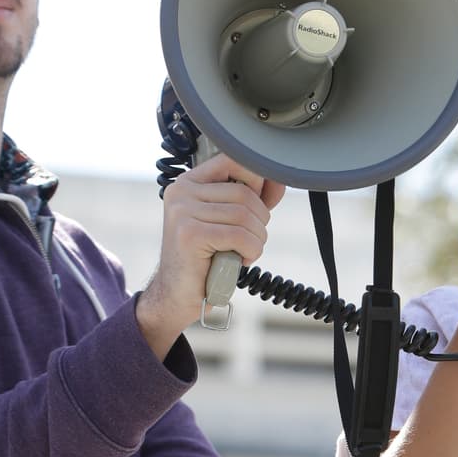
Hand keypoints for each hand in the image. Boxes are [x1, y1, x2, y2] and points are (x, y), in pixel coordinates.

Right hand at [136, 155, 282, 358]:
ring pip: (244, 215)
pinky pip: (239, 235)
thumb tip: (279, 179)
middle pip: (245, 192)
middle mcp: (182, 192)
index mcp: (189, 182)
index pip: (234, 161)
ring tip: (244, 253)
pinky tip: (239, 261)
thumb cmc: (207, 259)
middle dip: (260, 221)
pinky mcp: (190, 234)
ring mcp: (182, 211)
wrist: (178, 296)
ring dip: (256, 240)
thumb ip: (253, 199)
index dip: (258, 182)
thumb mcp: (231, 222)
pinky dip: (251, 252)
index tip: (262, 207)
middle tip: (249, 242)